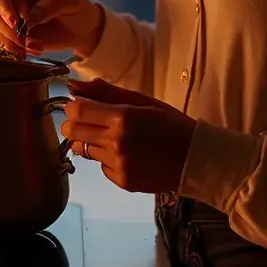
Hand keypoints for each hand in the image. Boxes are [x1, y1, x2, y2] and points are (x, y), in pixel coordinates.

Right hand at [0, 0, 103, 56]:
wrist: (81, 31)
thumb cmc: (78, 8)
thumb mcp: (72, 1)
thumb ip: (53, 4)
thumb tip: (30, 17)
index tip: (26, 15)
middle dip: (2, 13)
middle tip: (17, 28)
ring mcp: (11, 12)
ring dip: (9, 35)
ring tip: (32, 45)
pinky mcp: (10, 31)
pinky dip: (9, 46)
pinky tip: (28, 51)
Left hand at [61, 78, 196, 193]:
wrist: (195, 158)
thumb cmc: (171, 124)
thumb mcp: (143, 101)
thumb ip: (107, 93)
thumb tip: (75, 86)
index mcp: (122, 117)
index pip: (77, 111)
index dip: (73, 107)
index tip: (80, 106)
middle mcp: (116, 142)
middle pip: (72, 132)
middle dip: (75, 125)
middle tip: (91, 122)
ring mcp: (118, 164)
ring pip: (84, 150)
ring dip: (92, 142)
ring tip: (115, 139)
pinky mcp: (122, 181)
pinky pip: (101, 167)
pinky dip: (107, 160)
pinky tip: (128, 155)